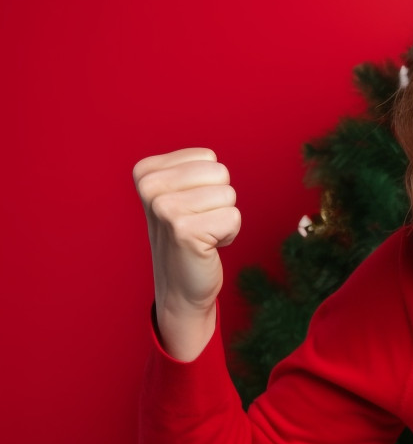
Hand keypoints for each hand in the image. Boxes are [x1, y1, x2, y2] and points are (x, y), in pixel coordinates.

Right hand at [133, 148, 240, 360]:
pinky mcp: (183, 231)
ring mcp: (164, 209)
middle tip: (198, 222)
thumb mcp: (181, 194)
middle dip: (219, 199)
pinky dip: (229, 234)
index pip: (207, 157)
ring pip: (228, 194)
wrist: (179, 286)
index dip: (209, 184)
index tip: (190, 207)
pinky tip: (206, 246)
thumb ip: (193, 169)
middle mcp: (150, 187)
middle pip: (220, 172)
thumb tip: (212, 160)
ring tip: (201, 234)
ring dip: (223, 218)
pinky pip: (233, 217)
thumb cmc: (187, 234)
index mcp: (146, 172)